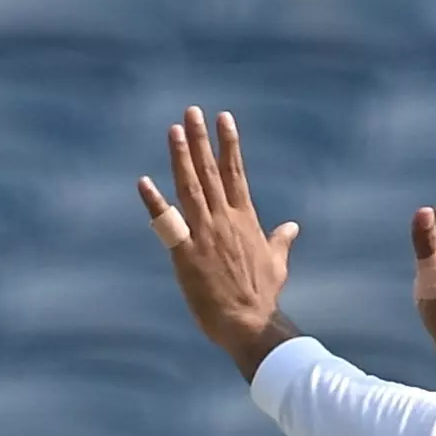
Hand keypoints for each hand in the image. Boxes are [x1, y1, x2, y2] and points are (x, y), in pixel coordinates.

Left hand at [139, 108, 301, 377]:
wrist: (250, 323)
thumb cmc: (263, 296)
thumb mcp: (277, 263)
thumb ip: (280, 240)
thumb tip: (292, 227)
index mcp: (244, 219)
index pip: (235, 172)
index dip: (229, 143)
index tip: (223, 118)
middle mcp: (225, 220)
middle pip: (210, 172)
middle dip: (201, 140)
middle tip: (191, 112)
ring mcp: (205, 235)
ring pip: (190, 188)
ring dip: (181, 158)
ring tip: (174, 130)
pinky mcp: (187, 254)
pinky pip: (168, 224)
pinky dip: (155, 203)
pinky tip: (143, 182)